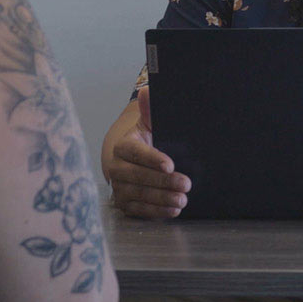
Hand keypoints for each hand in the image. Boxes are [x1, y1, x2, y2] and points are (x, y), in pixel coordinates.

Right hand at [107, 87, 191, 218]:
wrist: (135, 160)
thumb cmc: (147, 140)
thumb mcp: (150, 124)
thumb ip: (150, 109)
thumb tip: (147, 90)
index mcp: (122, 146)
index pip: (135, 152)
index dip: (152, 159)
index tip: (170, 164)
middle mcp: (116, 168)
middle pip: (137, 176)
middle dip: (163, 182)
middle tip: (186, 184)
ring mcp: (118, 187)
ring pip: (139, 194)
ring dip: (162, 198)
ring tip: (183, 199)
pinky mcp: (124, 203)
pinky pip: (139, 209)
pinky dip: (157, 211)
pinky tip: (173, 210)